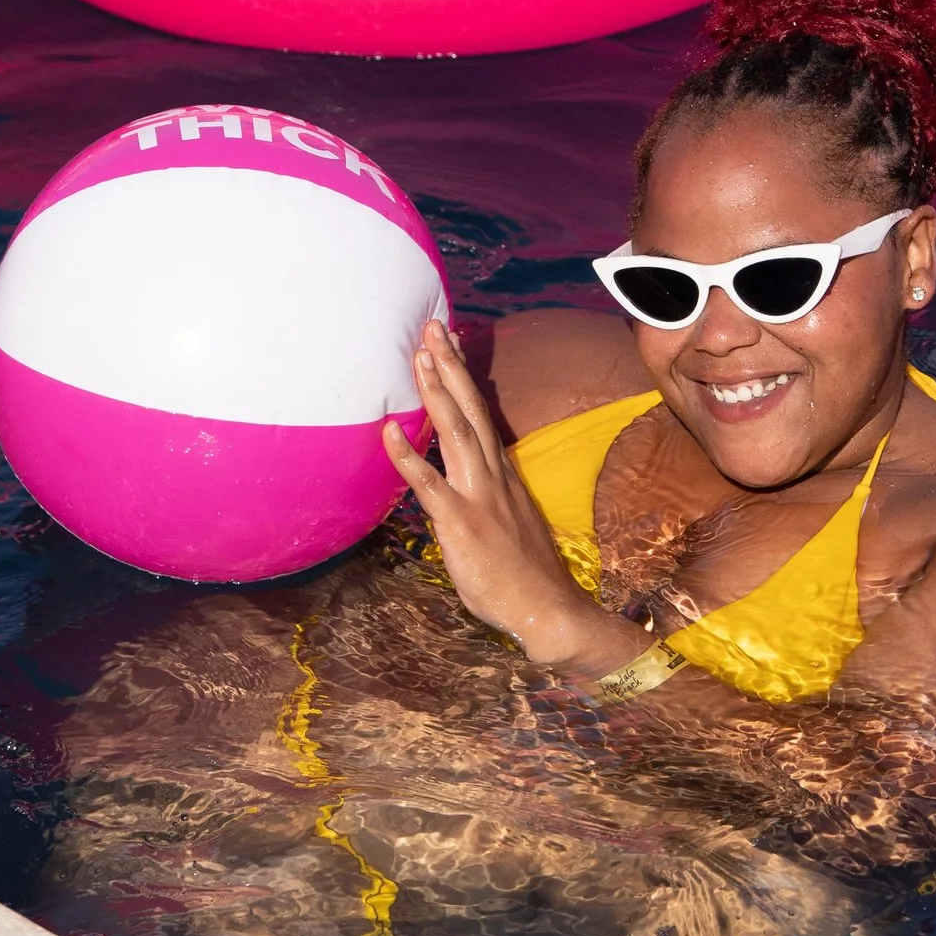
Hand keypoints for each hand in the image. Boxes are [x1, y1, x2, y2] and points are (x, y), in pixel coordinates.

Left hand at [383, 322, 634, 677]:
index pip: (480, 411)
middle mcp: (492, 474)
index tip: (450, 342)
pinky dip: (408, 456)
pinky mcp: (462, 522)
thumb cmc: (523, 574)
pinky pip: (431, 484)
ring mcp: (478, 495)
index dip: (463, 376)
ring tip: (420, 357)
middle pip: (470, 407)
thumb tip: (461, 485)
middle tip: (432, 327)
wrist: (546, 608)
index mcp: (500, 472)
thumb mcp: (505, 521)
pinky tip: (388, 433)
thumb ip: (483, 497)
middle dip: (450, 365)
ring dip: (436, 392)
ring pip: (456, 431)